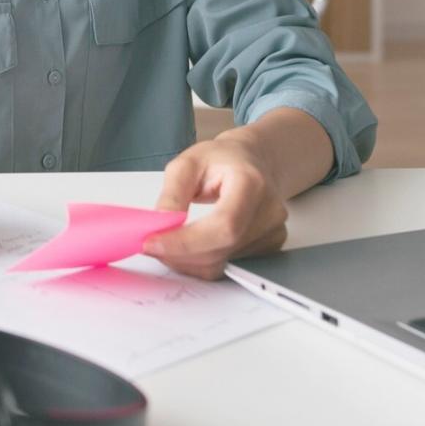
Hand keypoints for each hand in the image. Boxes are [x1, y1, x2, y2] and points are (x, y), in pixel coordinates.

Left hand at [141, 135, 289, 279]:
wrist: (253, 162)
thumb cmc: (221, 159)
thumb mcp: (187, 163)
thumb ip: (173, 194)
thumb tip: (161, 226)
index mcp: (251, 182)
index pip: (223, 225)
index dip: (186, 242)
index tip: (152, 243)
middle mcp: (269, 211)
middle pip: (222, 248)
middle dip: (179, 253)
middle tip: (152, 242)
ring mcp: (272, 232)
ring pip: (221, 263)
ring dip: (187, 259)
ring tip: (173, 238)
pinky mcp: (269, 248)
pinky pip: (228, 266)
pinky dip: (202, 261)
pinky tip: (192, 244)